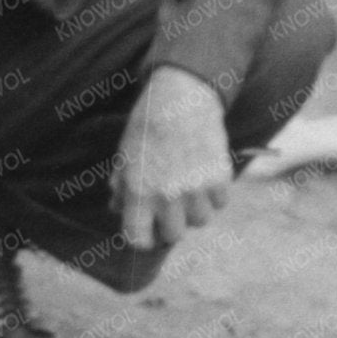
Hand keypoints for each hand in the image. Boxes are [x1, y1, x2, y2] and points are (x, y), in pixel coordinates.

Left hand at [115, 67, 232, 251]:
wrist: (181, 98)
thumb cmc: (147, 125)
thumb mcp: (125, 155)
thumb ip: (121, 186)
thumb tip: (116, 208)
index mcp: (138, 193)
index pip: (139, 239)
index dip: (143, 239)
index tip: (147, 232)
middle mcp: (167, 196)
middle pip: (174, 235)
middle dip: (171, 224)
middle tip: (171, 208)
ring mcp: (195, 189)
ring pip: (200, 220)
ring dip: (195, 210)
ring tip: (190, 189)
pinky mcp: (219, 178)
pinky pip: (220, 203)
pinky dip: (215, 194)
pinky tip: (206, 176)